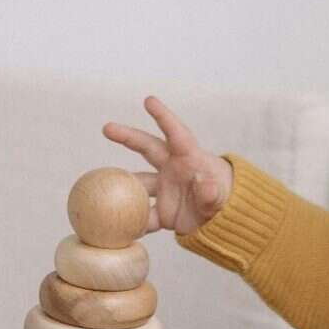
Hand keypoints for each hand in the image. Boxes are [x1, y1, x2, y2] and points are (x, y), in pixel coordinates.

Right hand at [101, 97, 233, 235]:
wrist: (223, 220)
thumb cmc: (224, 198)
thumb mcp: (221, 197)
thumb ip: (212, 193)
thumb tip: (206, 187)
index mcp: (190, 158)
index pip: (176, 134)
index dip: (163, 117)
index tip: (149, 101)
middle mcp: (172, 169)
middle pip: (146, 148)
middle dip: (127, 136)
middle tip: (106, 128)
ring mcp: (164, 189)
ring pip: (138, 183)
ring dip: (123, 185)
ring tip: (104, 187)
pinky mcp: (161, 212)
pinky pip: (144, 216)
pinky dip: (135, 223)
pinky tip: (124, 228)